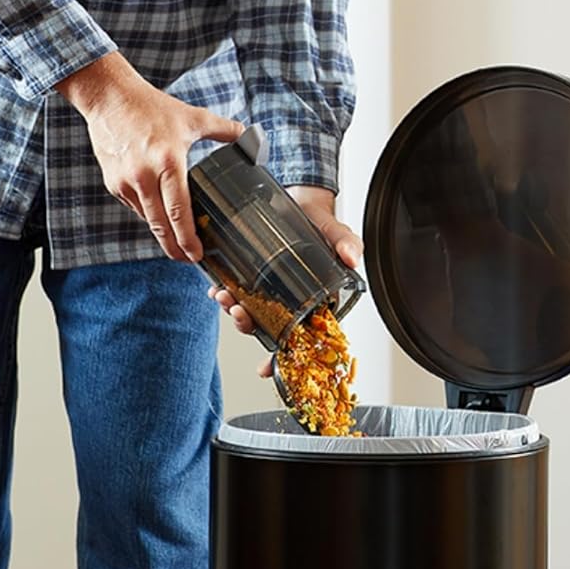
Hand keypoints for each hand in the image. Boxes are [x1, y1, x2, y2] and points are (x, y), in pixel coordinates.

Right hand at [57, 51, 242, 262]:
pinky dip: (148, 213)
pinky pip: (134, 207)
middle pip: (161, 226)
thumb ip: (226, 130)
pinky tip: (160, 215)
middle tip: (189, 260)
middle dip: (175, 249)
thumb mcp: (194, 117)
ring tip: (177, 243)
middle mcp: (144, 176)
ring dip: (162, 233)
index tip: (198, 255)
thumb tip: (253, 137)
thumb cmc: (154, 108)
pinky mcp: (113, 183)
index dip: (188, 238)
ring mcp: (126, 182)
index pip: (179, 211)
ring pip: (147, 218)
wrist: (109, 99)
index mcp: (168, 162)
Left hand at [208, 186, 363, 377]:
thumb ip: (347, 244)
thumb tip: (352, 257)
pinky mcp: (252, 273)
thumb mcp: (337, 232)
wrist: (302, 199)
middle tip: (239, 313)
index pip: (301, 336)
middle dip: (248, 325)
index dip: (283, 356)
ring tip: (223, 296)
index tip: (267, 369)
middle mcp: (290, 298)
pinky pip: (237, 290)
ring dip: (233, 309)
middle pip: (268, 326)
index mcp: (314, 300)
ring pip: (249, 310)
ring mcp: (270, 288)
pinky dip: (224, 291)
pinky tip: (217, 286)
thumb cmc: (323, 222)